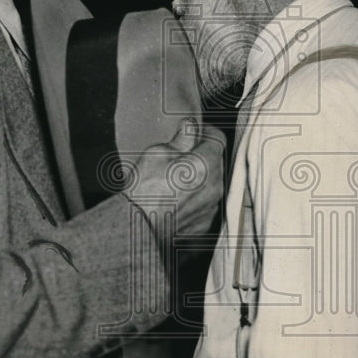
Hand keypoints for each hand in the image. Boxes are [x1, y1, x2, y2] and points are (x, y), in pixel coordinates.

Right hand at [125, 117, 224, 242]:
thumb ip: (180, 139)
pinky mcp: (204, 223)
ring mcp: (211, 207)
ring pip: (211, 183)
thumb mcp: (157, 153)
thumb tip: (190, 127)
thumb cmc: (144, 193)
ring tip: (174, 180)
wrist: (139, 230)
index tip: (194, 132)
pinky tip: (174, 198)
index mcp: (206, 164)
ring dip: (198, 178)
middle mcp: (215, 186)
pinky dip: (194, 198)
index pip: (218, 138)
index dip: (205, 132)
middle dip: (202, 155)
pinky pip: (204, 203)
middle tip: (178, 156)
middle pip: (216, 161)